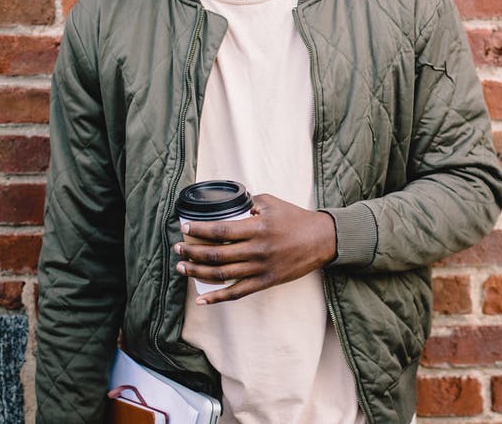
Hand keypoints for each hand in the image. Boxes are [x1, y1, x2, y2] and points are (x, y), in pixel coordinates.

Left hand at [173, 193, 336, 304]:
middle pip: (216, 255)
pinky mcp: (266, 281)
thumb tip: (230, 205)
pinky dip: (217, 298)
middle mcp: (257, 250)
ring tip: (182, 268)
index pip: (220, 231)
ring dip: (198, 272)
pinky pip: (237, 292)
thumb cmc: (297, 219)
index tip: (185, 228)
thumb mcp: (273, 202)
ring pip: (222, 275)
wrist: (322, 240)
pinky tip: (201, 299)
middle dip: (192, 253)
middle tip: (178, 249)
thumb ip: (250, 202)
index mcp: (258, 228)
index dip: (199, 231)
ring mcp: (261, 268)